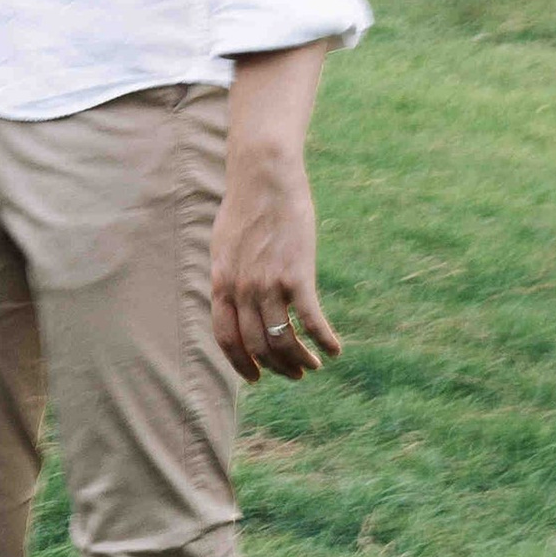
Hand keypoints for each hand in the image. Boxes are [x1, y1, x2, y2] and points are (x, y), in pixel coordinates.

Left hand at [209, 138, 340, 385]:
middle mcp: (242, 290)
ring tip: (313, 365)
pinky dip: (324, 341)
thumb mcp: (224, 246)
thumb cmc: (246, 208)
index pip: (226, 338)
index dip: (241, 364)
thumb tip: (232, 299)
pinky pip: (311, 320)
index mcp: (221, 283)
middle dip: (277, 368)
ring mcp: (268, 284)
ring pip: (283, 341)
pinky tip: (334, 349)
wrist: (264, 178)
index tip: (256, 378)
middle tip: (295, 373)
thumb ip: (227, 276)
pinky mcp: (297, 275)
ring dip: (300, 360)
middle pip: (257, 346)